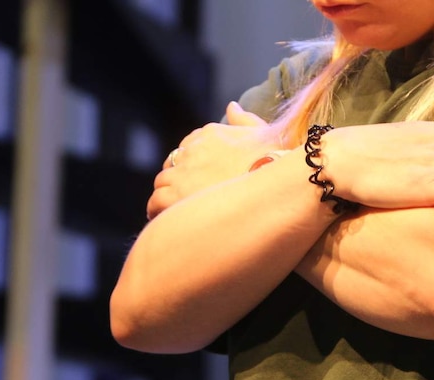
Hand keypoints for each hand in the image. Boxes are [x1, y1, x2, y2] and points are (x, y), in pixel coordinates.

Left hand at [147, 102, 275, 219]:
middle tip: (187, 200)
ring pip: (162, 184)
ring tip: (175, 213)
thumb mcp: (264, 134)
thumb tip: (231, 106)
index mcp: (211, 133)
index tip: (199, 181)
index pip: (188, 148)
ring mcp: (183, 172)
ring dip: (166, 196)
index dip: (192, 167)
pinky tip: (169, 220)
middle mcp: (193, 150)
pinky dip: (158, 210)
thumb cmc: (277, 164)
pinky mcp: (176, 194)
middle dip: (177, 180)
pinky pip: (156, 201)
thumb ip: (244, 120)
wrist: (276, 188)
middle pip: (173, 165)